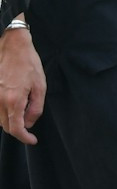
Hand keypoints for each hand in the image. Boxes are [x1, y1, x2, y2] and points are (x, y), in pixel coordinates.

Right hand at [0, 26, 44, 145]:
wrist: (13, 47)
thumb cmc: (29, 64)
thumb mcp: (40, 86)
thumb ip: (35, 108)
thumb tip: (29, 123)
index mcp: (13, 101)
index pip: (16, 129)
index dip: (24, 138)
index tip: (32, 140)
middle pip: (6, 126)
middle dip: (18, 129)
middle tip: (30, 124)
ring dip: (11, 121)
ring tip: (24, 110)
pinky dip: (3, 113)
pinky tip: (13, 105)